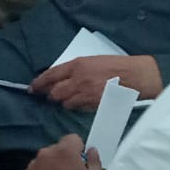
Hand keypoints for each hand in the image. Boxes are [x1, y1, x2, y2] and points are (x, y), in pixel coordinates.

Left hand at [22, 135, 102, 169]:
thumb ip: (94, 162)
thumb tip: (92, 152)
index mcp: (65, 151)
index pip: (73, 139)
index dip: (79, 150)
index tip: (81, 161)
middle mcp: (47, 153)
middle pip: (59, 149)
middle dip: (66, 159)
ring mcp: (34, 164)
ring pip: (48, 159)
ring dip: (54, 167)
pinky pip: (38, 169)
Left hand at [31, 55, 163, 110]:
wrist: (137, 76)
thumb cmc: (117, 65)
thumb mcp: (93, 61)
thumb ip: (76, 69)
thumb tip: (61, 77)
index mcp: (77, 64)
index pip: (51, 74)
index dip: (39, 82)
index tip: (32, 88)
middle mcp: (78, 78)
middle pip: (54, 92)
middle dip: (50, 96)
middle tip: (48, 98)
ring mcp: (86, 93)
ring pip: (65, 102)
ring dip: (63, 102)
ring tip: (67, 101)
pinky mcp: (94, 105)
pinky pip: (78, 108)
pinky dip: (75, 107)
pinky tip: (79, 105)